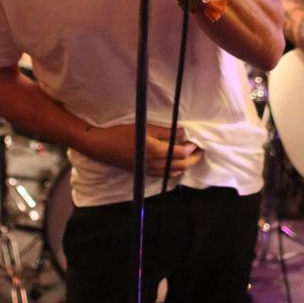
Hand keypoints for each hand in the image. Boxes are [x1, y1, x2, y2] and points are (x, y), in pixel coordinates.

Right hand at [81, 121, 202, 176]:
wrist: (103, 146)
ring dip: (185, 165)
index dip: (191, 148)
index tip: (196, 141)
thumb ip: (165, 132)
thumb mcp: (145, 127)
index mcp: (155, 151)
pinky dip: (174, 171)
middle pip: (180, 165)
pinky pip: (165, 175)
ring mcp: (149, 170)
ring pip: (174, 172)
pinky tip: (177, 166)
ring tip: (191, 157)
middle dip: (193, 159)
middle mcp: (154, 164)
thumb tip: (182, 133)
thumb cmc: (122, 133)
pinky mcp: (145, 172)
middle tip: (200, 151)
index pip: (180, 153)